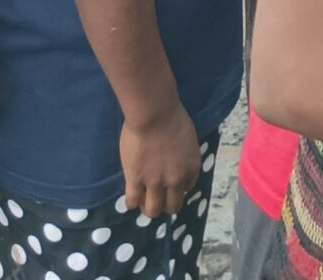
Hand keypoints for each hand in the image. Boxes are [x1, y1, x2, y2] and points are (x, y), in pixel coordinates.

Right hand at [118, 101, 203, 217]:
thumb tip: (176, 161)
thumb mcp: (188, 138)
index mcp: (191, 167)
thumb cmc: (172, 117)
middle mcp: (176, 179)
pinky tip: (131, 198)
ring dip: (148, 209)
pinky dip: (131, 202)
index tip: (171, 185)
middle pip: (173, 206)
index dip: (178, 188)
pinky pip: (132, 201)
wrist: (154, 113)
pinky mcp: (136, 180)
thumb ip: (183, 155)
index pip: (187, 188)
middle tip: (157, 199)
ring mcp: (156, 182)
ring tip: (142, 202)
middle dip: (165, 205)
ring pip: (153, 209)